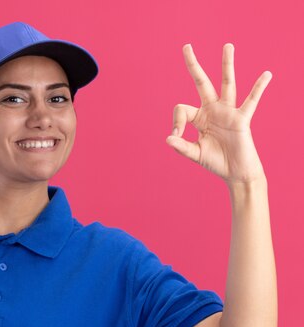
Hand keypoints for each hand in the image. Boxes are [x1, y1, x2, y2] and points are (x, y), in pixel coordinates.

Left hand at [165, 43, 271, 184]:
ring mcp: (228, 112)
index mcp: (199, 117)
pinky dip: (258, 88)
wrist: (235, 173)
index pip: (182, 109)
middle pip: (201, 82)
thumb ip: (181, 146)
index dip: (176, 122)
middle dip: (193, 65)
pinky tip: (266, 75)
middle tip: (186, 46)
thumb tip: (168, 137)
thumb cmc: (216, 161)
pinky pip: (251, 101)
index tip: (175, 135)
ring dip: (226, 65)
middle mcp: (213, 109)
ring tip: (227, 46)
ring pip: (227, 84)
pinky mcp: (242, 119)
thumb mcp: (194, 153)